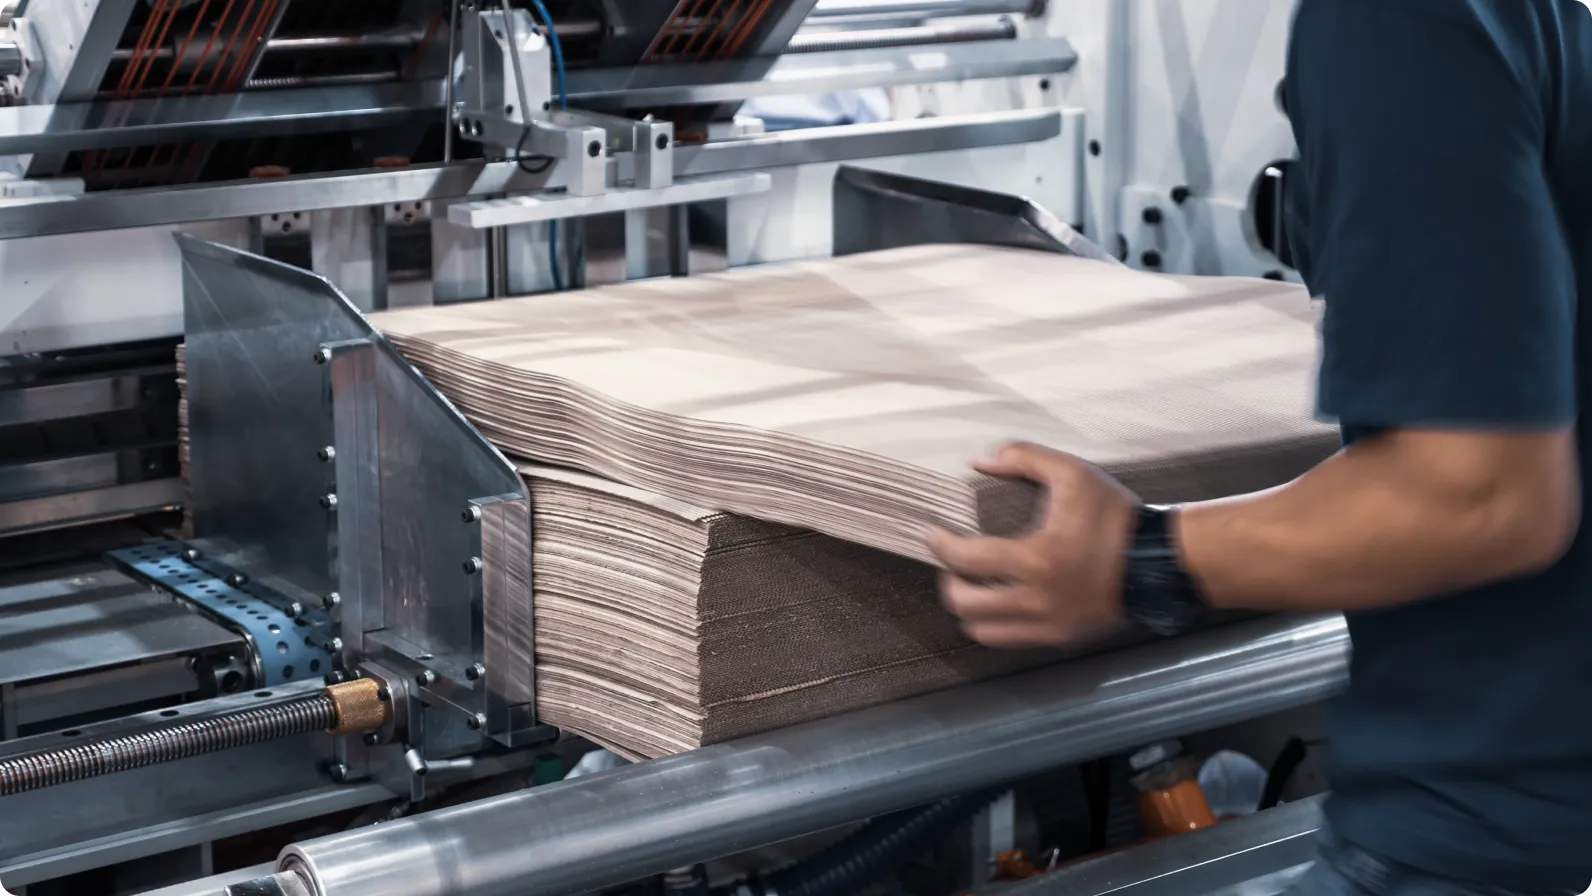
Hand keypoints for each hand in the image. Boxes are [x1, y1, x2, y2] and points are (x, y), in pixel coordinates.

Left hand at [926, 442, 1139, 647]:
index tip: (932, 533)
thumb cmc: (1115, 516)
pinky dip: (995, 622)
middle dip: (949, 580)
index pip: (966, 560)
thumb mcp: (1073, 473)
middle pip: (965, 604)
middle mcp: (1037, 599)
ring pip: (982, 631)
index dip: (940, 545)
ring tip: (971, 583)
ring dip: (968, 607)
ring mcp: (1048, 624)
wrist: (1159, 563)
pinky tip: (999, 599)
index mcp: (1036, 559)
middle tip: (951, 562)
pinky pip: (1010, 639)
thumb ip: (1024, 457)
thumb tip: (979, 461)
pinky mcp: (1060, 637)